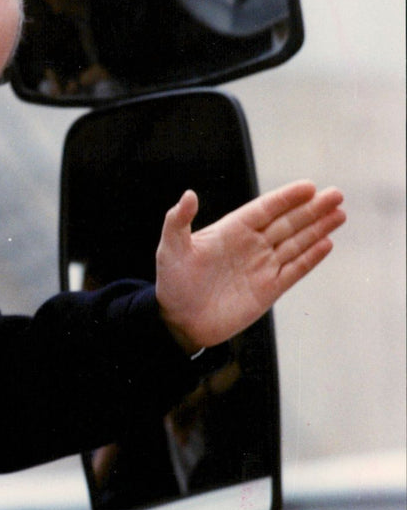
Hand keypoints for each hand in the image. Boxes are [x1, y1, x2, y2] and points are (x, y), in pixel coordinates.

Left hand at [156, 180, 345, 354]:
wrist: (179, 322)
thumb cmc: (173, 282)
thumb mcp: (170, 248)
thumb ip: (178, 221)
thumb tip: (188, 195)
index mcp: (231, 230)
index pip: (265, 209)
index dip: (286, 198)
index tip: (309, 187)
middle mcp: (251, 245)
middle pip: (287, 222)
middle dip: (312, 209)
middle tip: (335, 195)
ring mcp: (262, 266)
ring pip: (296, 243)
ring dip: (318, 229)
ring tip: (339, 214)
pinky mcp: (269, 290)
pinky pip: (294, 270)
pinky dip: (311, 258)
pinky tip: (327, 244)